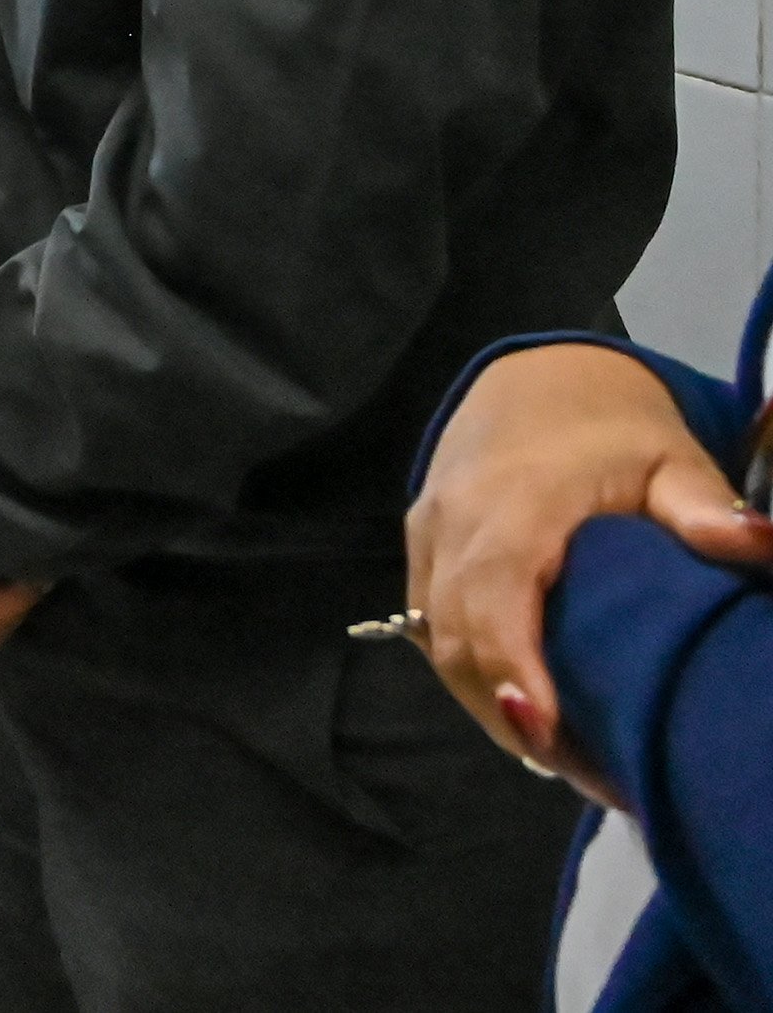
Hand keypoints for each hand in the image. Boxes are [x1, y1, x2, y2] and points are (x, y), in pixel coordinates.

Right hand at [410, 342, 772, 790]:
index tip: (547, 733)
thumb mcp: (672, 460)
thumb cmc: (613, 430)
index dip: (511, 669)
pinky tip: (532, 714)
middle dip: (511, 717)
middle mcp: (454, 523)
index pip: (495, 594)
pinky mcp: (421, 555)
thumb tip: (761, 543)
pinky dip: (476, 679)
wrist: (534, 382)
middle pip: (458, 639)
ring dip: (493, 707)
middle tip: (593, 778)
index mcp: (515, 502)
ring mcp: (427, 540)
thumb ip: (705, 508)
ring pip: (438, 645)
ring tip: (570, 760)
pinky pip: (433, 631)